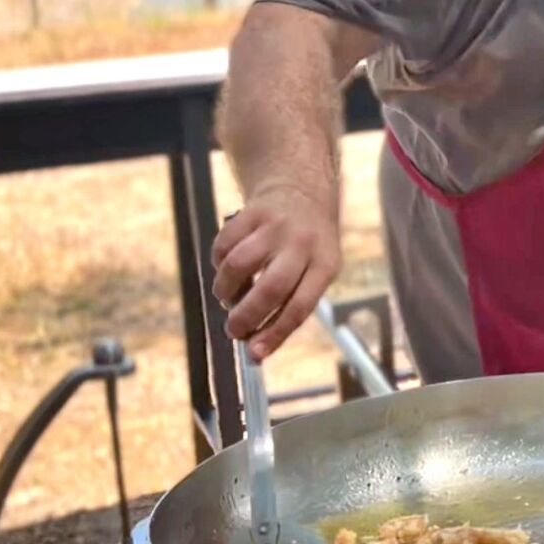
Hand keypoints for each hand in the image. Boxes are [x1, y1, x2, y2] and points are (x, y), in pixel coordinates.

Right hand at [211, 186, 340, 359]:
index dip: (275, 334)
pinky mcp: (252, 212)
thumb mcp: (315, 271)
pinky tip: (226, 268)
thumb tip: (255, 350)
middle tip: (233, 329)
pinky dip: (218, 265)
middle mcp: (304, 244)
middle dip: (246, 316)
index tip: (254, 354)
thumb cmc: (307, 246)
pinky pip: (223, 246)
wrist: (301, 189)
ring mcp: (277, 226)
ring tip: (228, 297)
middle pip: (270, 289)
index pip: (300, 307)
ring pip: (239, 265)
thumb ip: (289, 306)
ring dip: (226, 290)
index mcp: (325, 265)